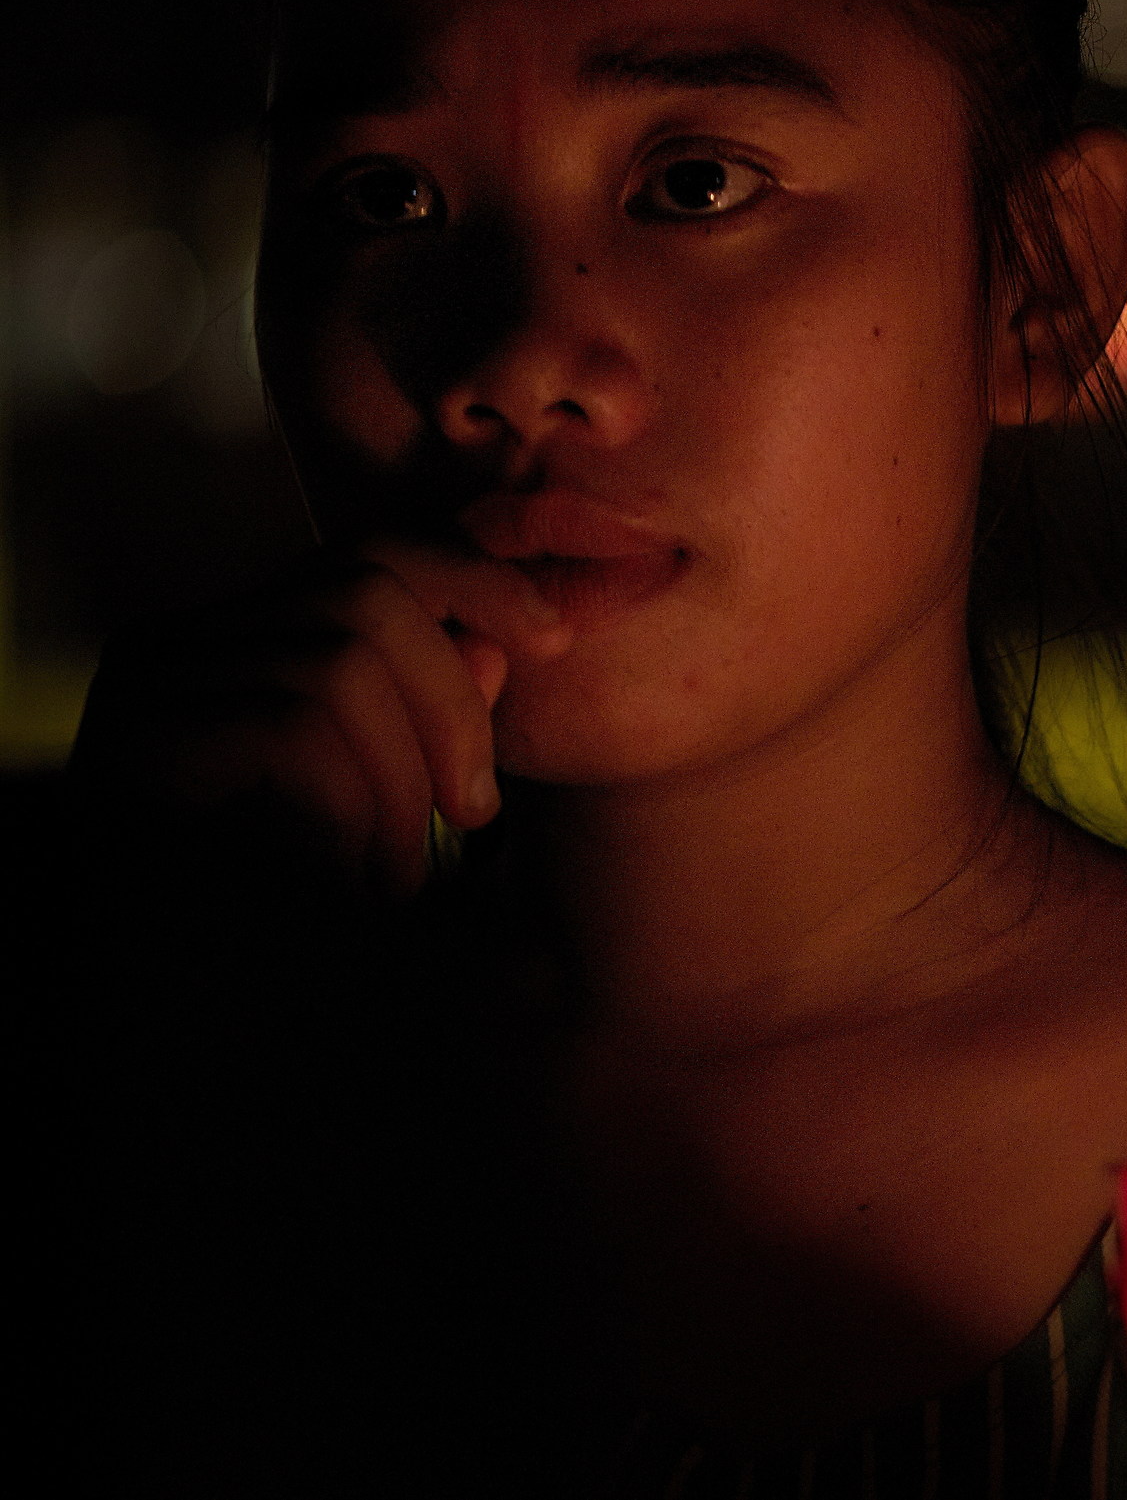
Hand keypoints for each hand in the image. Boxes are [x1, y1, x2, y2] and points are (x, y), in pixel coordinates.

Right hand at [71, 540, 570, 896]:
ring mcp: (153, 679)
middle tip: (472, 815)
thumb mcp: (382, 801)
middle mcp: (190, 638)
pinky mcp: (139, 734)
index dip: (476, 579)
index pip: (375, 554)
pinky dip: (349, 808)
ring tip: (402, 876)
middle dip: (451, 704)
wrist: (162, 1006)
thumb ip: (430, 720)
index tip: (553, 638)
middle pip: (366, 593)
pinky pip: (291, 730)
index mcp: (249, 639)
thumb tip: (497, 650)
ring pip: (338, 666)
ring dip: (403, 782)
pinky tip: (351, 880)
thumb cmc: (278, 906)